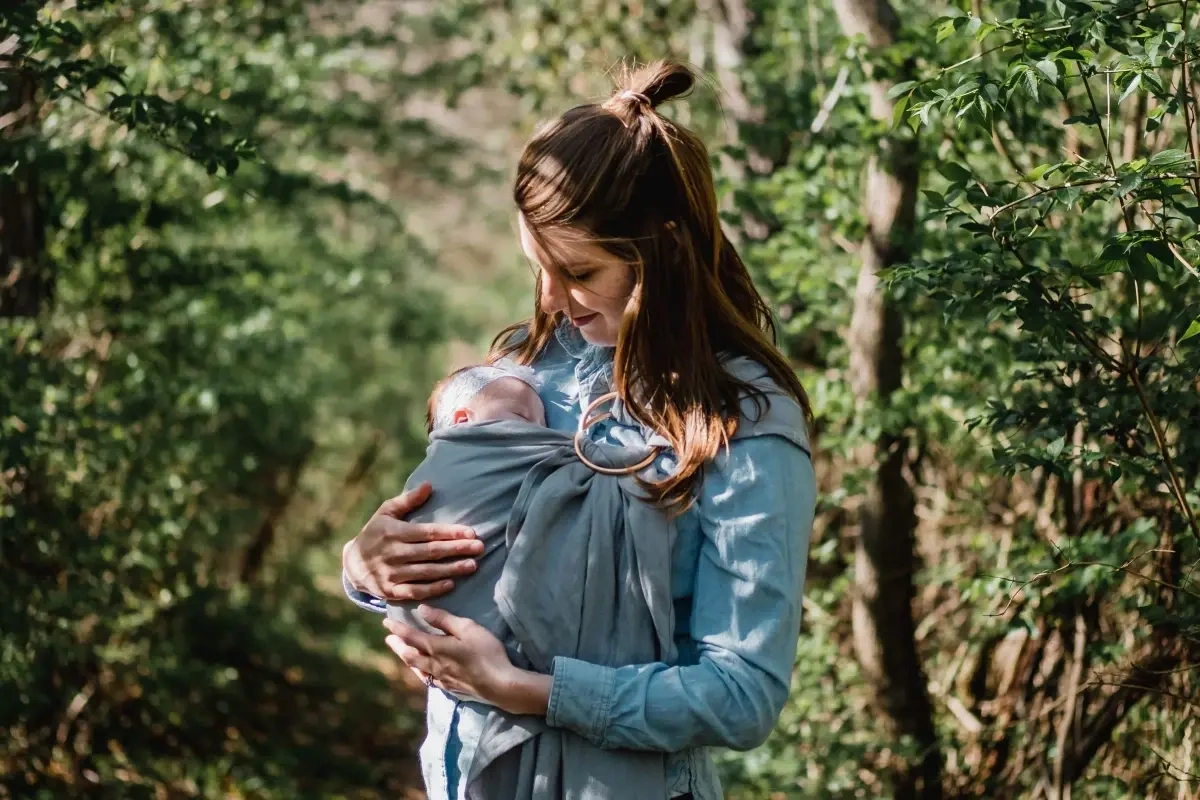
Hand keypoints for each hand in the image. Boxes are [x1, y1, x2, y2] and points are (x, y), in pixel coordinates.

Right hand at [343, 482, 483, 601]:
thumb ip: (408, 500)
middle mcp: (393, 553)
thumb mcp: (386, 512)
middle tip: (480, 547)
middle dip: (457, 549)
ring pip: (426, 572)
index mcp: (393, 532)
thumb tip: (429, 485)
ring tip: (472, 565)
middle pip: (431, 552)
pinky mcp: (390, 591)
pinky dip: (433, 589)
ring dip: (451, 569)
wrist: (352, 564)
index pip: (428, 532)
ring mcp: (391, 574)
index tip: (471, 532)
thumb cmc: (375, 533)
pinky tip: (451, 584)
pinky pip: (415, 591)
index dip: (450, 532)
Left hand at [383, 608, 551, 715]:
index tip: (386, 622)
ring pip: (417, 668)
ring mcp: (441, 678)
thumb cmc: (485, 652)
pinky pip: (428, 679)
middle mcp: (434, 665)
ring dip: (406, 659)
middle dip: (398, 645)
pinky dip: (420, 672)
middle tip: (388, 638)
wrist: (499, 685)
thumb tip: (422, 610)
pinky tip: (423, 672)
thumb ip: (444, 620)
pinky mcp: (450, 688)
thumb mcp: (467, 629)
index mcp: (436, 648)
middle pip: (409, 654)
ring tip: (401, 653)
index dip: (398, 629)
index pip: (411, 636)